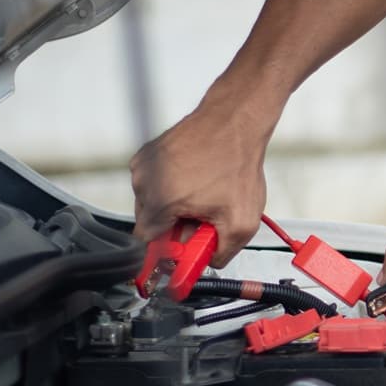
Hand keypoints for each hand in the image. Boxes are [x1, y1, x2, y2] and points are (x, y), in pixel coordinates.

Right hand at [130, 88, 274, 266]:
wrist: (234, 122)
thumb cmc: (237, 164)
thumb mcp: (241, 223)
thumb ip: (222, 252)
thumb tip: (210, 262)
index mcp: (159, 202)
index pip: (146, 244)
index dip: (166, 253)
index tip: (179, 256)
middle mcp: (144, 182)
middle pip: (151, 224)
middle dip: (176, 229)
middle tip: (203, 222)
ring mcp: (143, 166)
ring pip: (153, 203)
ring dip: (176, 208)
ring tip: (205, 196)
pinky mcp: (149, 154)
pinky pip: (156, 183)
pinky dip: (174, 188)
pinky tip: (198, 181)